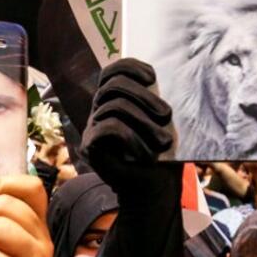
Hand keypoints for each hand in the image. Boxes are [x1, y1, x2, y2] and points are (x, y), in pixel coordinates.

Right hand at [80, 58, 172, 186]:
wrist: (156, 189)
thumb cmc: (164, 155)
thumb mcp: (166, 122)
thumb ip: (158, 99)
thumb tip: (166, 74)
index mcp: (117, 100)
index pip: (112, 72)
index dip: (129, 67)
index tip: (152, 77)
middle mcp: (99, 110)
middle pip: (112, 85)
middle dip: (143, 96)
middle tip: (167, 115)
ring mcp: (92, 128)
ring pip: (113, 106)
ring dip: (144, 122)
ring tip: (163, 142)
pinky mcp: (89, 147)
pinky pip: (107, 128)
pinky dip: (132, 138)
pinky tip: (146, 154)